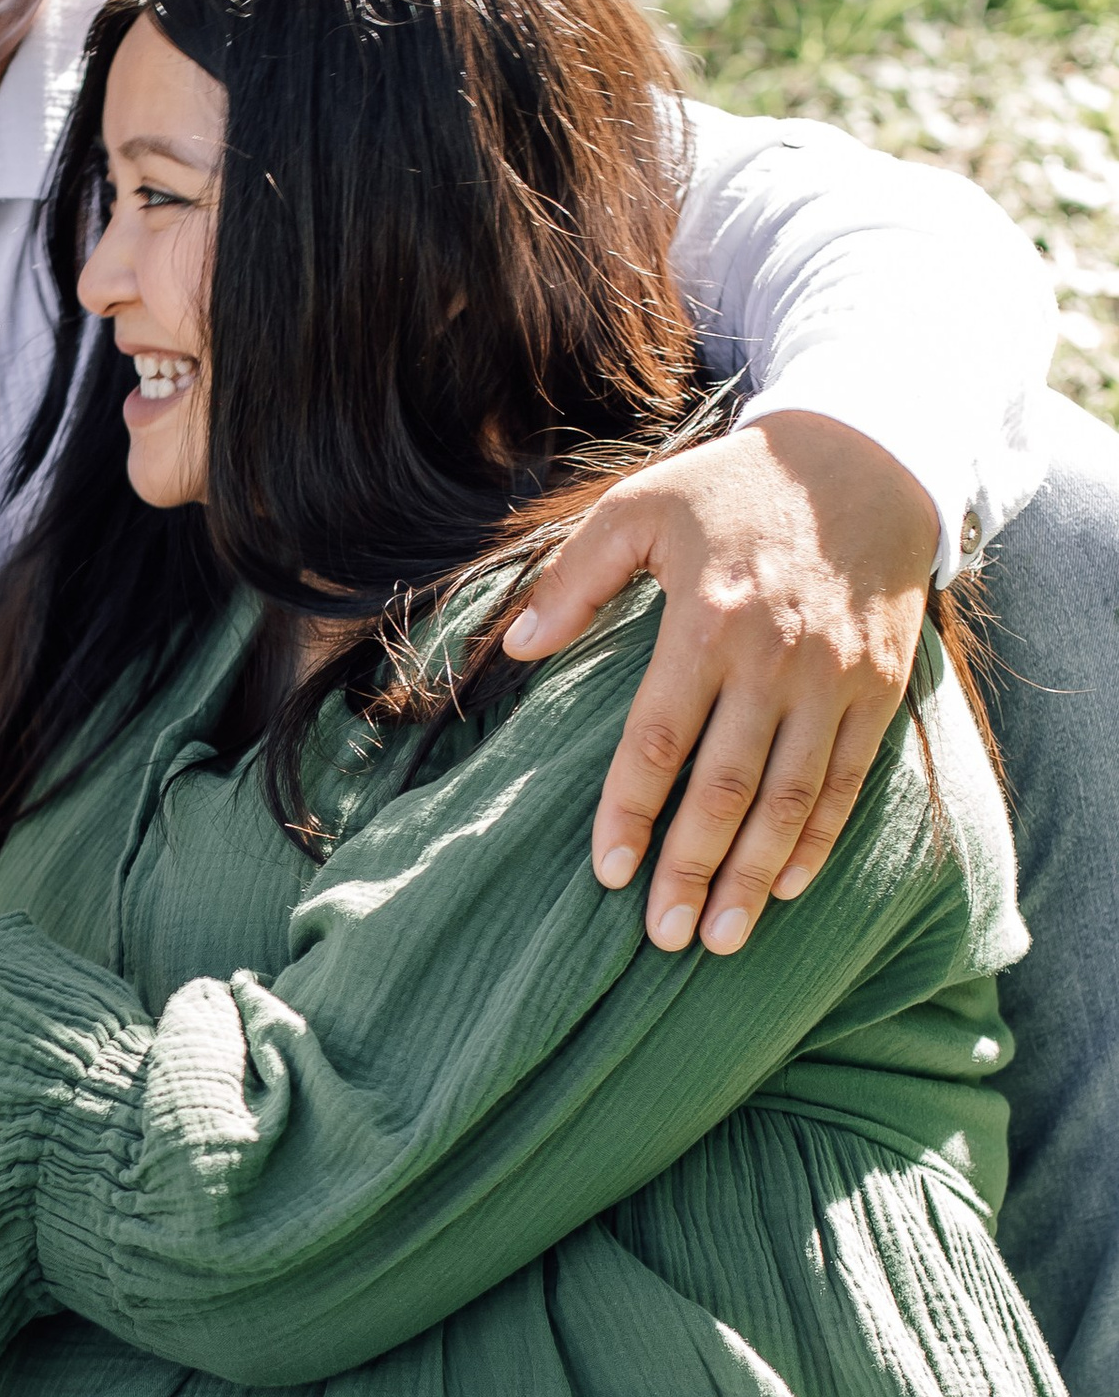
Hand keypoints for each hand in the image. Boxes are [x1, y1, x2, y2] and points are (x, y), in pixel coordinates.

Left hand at [503, 412, 937, 952]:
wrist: (867, 460)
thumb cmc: (732, 487)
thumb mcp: (639, 506)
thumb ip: (574, 578)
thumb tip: (517, 645)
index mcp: (707, 621)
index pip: (659, 739)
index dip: (632, 812)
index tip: (608, 874)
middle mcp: (776, 659)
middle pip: (728, 786)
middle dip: (694, 868)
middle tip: (664, 936)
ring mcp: (835, 678)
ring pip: (793, 797)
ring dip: (758, 874)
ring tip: (723, 936)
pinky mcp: (879, 687)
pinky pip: (850, 777)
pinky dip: (822, 837)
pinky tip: (792, 885)